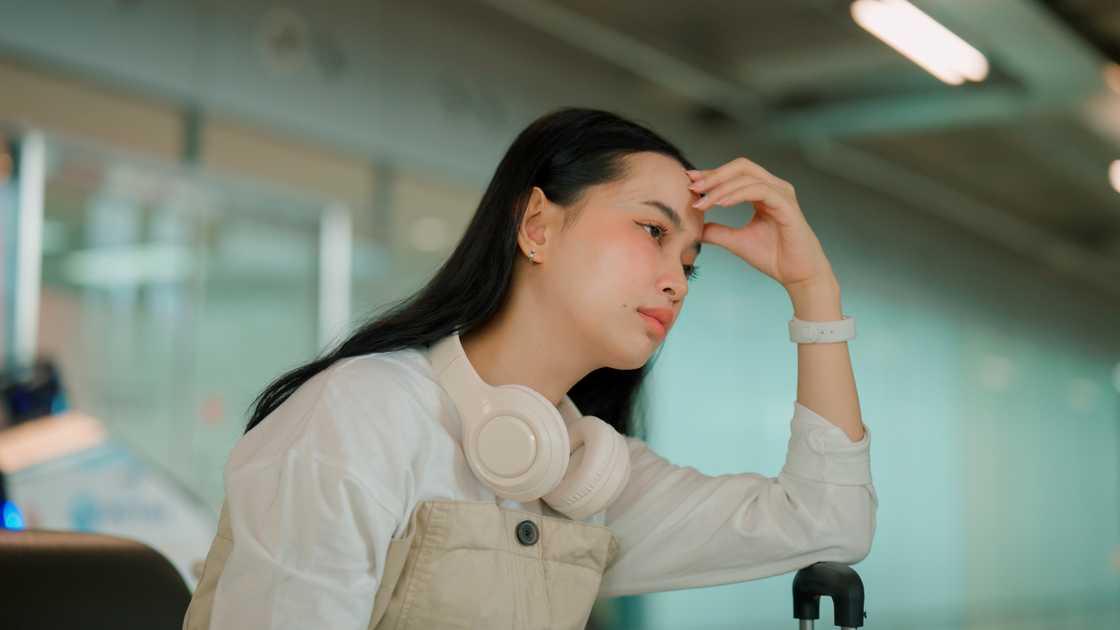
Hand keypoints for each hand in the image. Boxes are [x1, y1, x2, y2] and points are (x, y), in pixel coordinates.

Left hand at [687, 157, 835, 290]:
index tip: (688, 181)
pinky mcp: (787, 204)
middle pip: (741, 166)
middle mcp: (774, 187)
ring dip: (721, 187)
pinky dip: (737, 194)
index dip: (711, 175)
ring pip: (747, 177)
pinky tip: (721, 204)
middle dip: (714, 174)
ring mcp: (782, 193)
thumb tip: (694, 227)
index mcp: (764, 192)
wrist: (797, 276)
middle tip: (693, 187)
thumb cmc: (774, 257)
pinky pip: (759, 190)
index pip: (734, 174)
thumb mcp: (737, 241)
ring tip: (702, 200)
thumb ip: (717, 230)